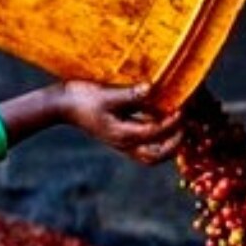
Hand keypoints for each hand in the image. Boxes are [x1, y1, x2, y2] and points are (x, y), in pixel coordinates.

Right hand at [58, 80, 183, 164]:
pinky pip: (143, 146)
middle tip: (184, 126)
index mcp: (122, 133)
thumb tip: (152, 88)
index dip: (172, 122)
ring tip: (177, 127)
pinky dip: (156, 139)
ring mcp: (120, 142)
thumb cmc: (81, 97)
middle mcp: (123, 143)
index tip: (183, 108)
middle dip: (175, 143)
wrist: (61, 104)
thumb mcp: (106, 94)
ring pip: (150, 155)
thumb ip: (130, 94)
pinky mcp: (118, 137)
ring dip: (167, 145)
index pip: (155, 133)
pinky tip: (160, 120)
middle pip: (156, 156)